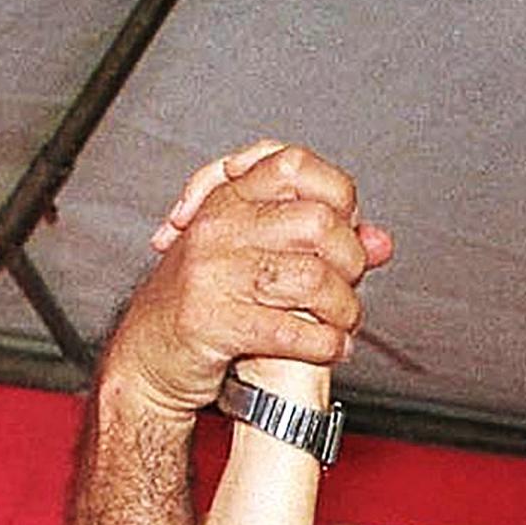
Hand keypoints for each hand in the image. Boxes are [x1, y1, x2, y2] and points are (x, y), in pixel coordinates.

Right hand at [102, 142, 392, 417]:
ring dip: (345, 310)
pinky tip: (333, 349)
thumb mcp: (250, 260)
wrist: (144, 360)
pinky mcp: (212, 323)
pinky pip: (291, 331)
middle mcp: (218, 229)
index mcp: (225, 202)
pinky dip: (326, 345)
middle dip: (350, 261)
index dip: (336, 194)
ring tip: (345, 324)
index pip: (294, 164)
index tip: (344, 226)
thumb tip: (381, 242)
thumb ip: (315, 245)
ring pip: (313, 279)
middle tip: (351, 286)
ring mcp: (212, 274)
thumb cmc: (201, 307)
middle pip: (317, 223)